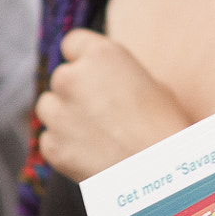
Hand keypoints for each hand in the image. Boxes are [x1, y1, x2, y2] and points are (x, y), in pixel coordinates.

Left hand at [35, 29, 191, 180]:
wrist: (162, 173)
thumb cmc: (166, 127)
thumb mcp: (152, 86)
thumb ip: (118, 78)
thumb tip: (105, 86)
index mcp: (102, 55)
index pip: (73, 42)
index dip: (82, 59)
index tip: (91, 74)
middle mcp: (72, 77)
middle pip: (61, 78)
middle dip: (75, 93)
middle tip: (102, 113)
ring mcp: (58, 112)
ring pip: (48, 107)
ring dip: (64, 116)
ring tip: (96, 135)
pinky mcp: (52, 145)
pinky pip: (49, 139)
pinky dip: (64, 146)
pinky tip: (91, 154)